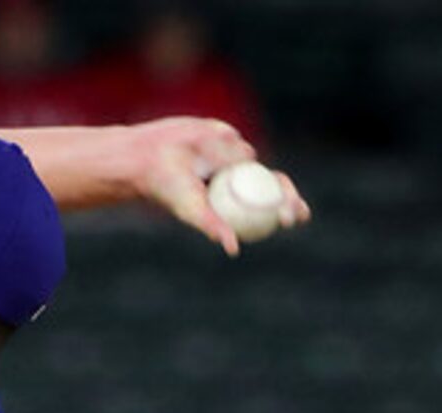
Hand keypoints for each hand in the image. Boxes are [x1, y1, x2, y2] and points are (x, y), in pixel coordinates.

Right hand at [128, 117, 310, 255]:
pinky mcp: (225, 134)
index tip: (294, 216)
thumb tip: (233, 249)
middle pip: (273, 183)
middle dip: (286, 194)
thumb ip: (214, 227)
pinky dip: (219, 145)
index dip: (287, 208)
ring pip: (247, 154)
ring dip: (229, 161)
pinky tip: (199, 147)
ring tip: (203, 165)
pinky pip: (231, 136)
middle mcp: (240, 179)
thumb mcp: (193, 211)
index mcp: (237, 200)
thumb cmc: (169, 189)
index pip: (271, 205)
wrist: (148, 158)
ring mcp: (234, 156)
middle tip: (290, 202)